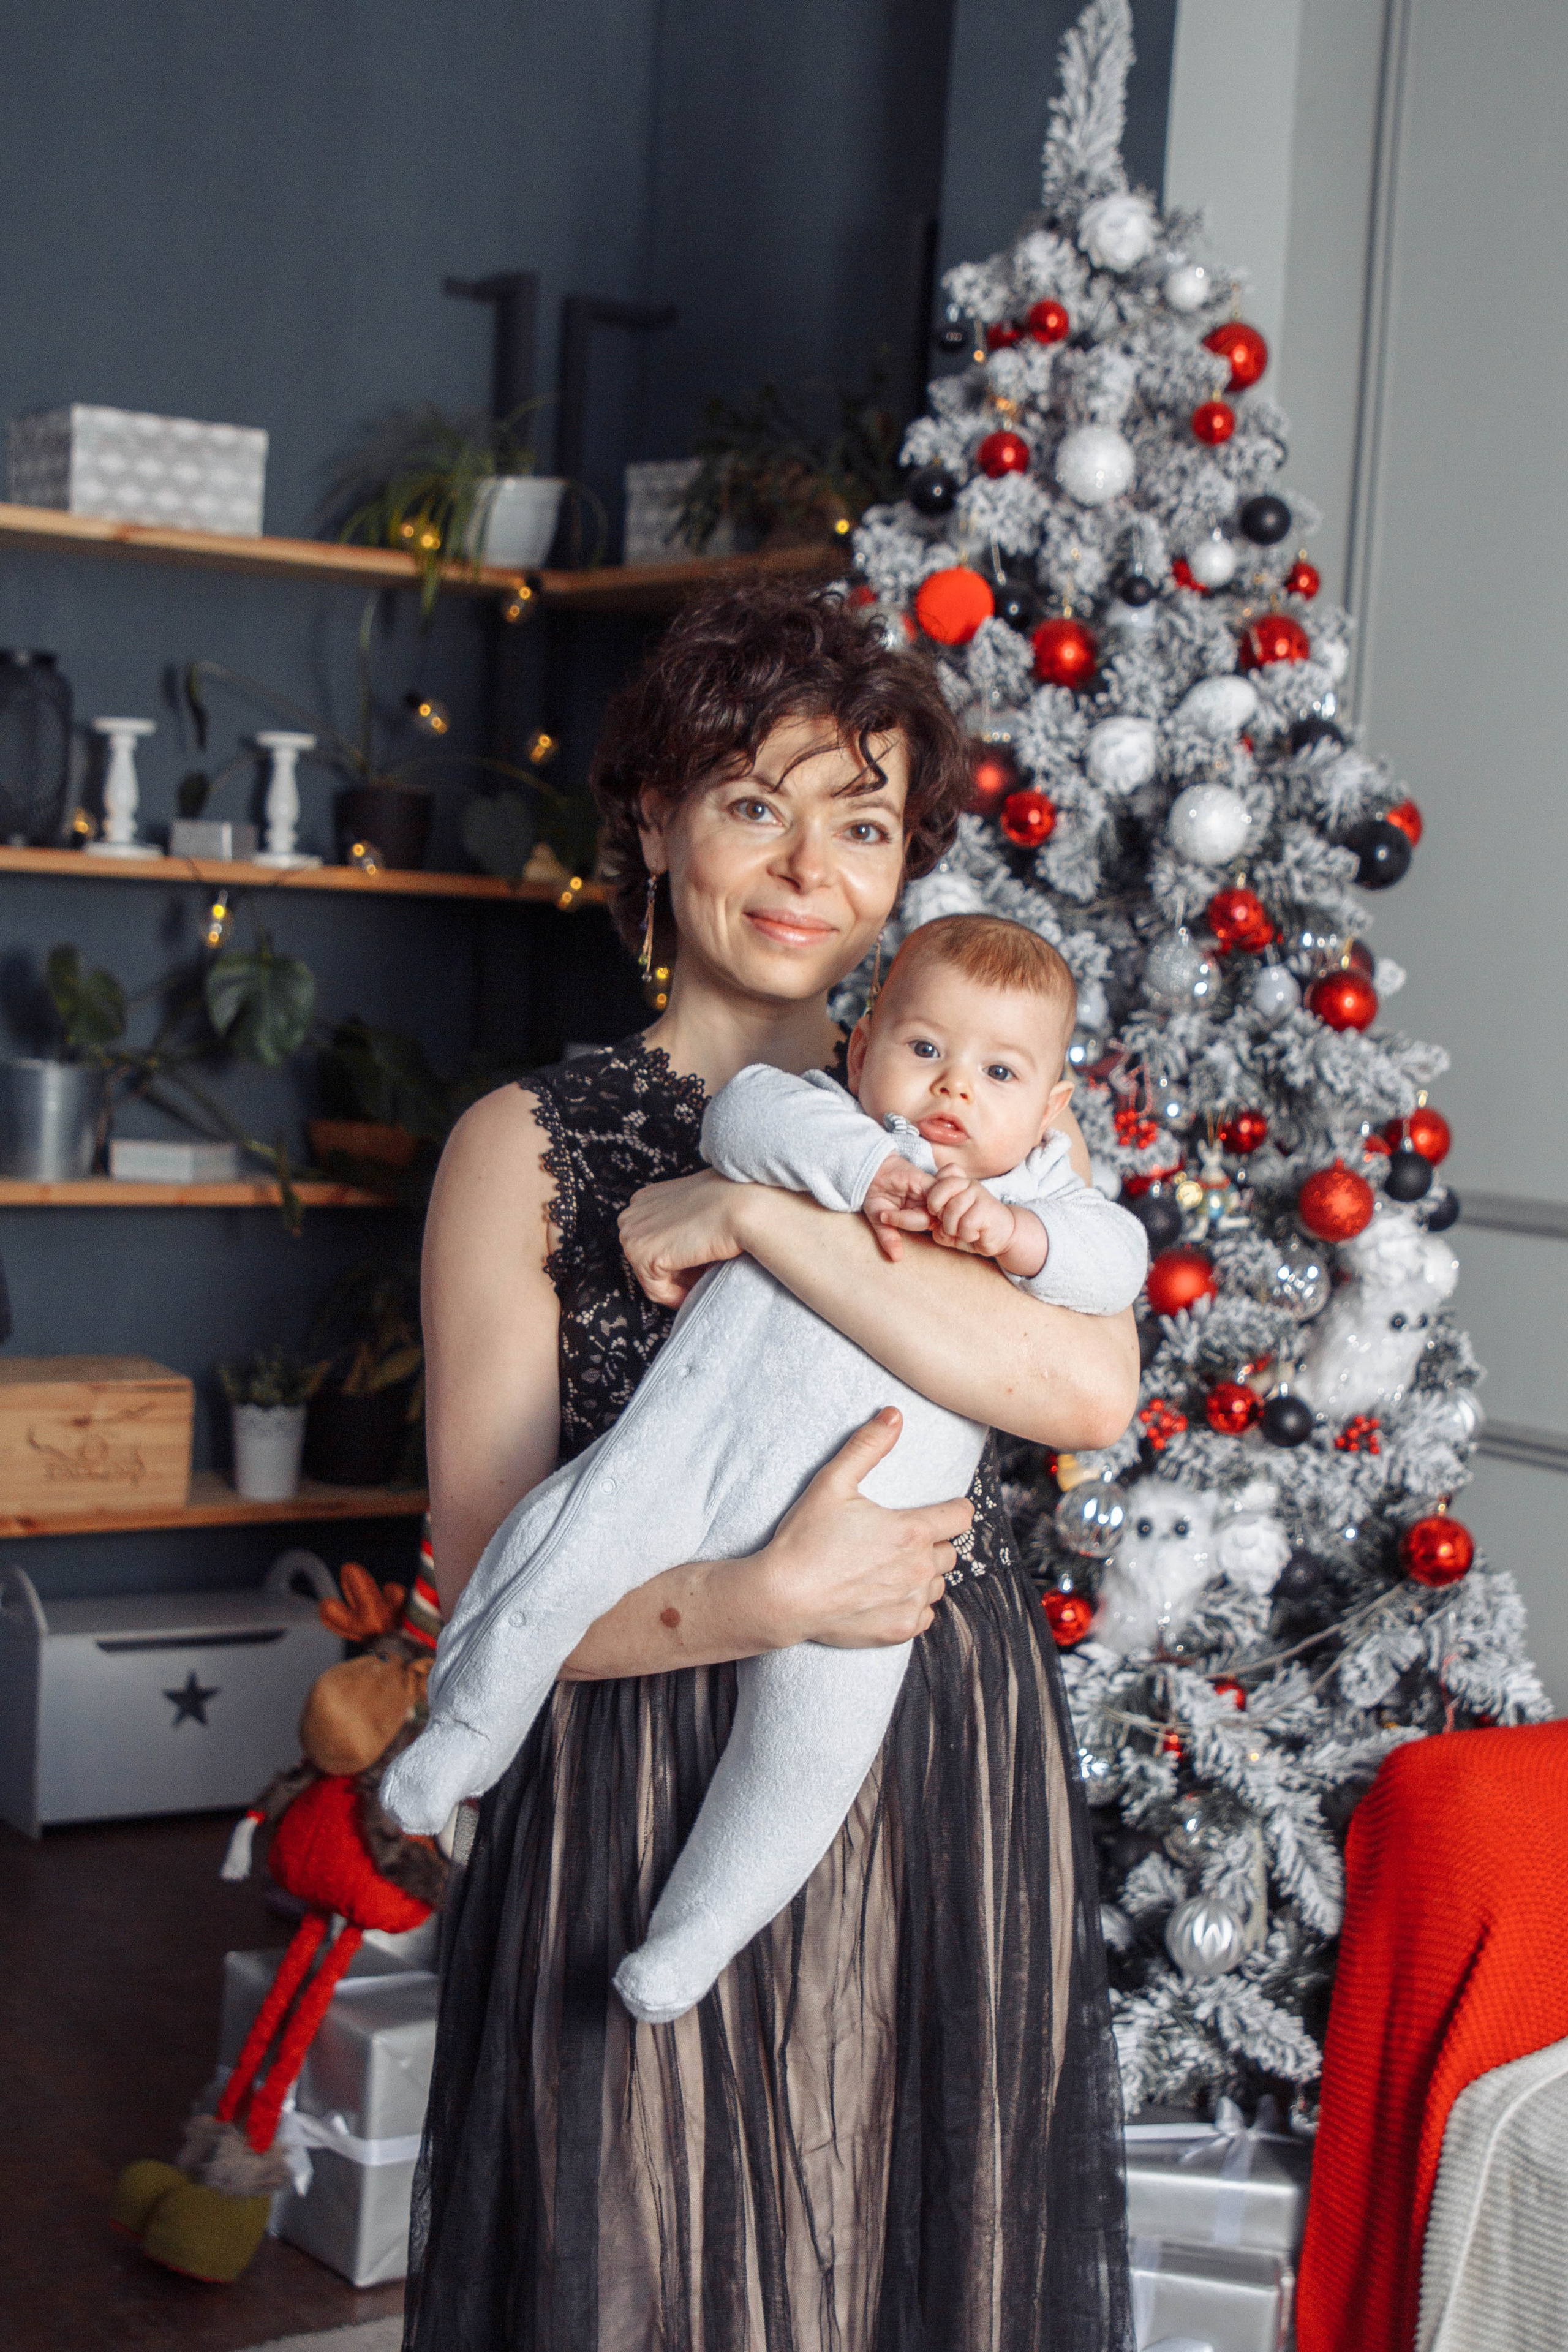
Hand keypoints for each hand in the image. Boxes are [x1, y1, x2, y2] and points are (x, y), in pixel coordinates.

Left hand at [618, 1168, 752, 1304]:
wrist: (742, 1207)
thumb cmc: (728, 1205)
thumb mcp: (694, 1209)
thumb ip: (678, 1227)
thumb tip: (679, 1257)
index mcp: (643, 1200)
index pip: (650, 1243)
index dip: (673, 1260)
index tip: (695, 1269)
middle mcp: (631, 1214)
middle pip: (646, 1261)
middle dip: (673, 1273)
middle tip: (702, 1277)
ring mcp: (632, 1235)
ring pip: (650, 1278)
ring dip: (677, 1285)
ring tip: (704, 1279)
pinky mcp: (642, 1255)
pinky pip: (656, 1290)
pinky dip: (676, 1296)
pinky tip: (697, 1290)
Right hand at [753, 1408, 972, 1649]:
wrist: (781, 1596)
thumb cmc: (804, 1538)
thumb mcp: (832, 1483)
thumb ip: (867, 1446)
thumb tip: (894, 1414)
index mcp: (911, 1532)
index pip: (961, 1516)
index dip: (952, 1509)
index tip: (940, 1510)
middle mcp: (919, 1570)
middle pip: (949, 1551)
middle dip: (931, 1542)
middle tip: (898, 1538)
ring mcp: (911, 1603)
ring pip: (938, 1583)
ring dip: (923, 1574)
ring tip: (889, 1566)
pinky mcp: (900, 1630)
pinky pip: (925, 1615)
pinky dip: (912, 1604)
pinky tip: (886, 1593)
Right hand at [860, 1155, 933, 1261]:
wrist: (872, 1172)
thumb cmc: (877, 1197)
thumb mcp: (879, 1221)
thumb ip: (889, 1238)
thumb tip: (896, 1259)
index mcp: (922, 1218)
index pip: (931, 1229)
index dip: (916, 1227)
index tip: (888, 1220)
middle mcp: (930, 1207)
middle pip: (936, 1220)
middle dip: (910, 1219)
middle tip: (886, 1213)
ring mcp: (931, 1193)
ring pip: (939, 1207)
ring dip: (919, 1206)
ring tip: (894, 1204)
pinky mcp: (928, 1180)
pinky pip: (939, 1189)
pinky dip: (926, 1192)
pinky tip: (907, 1189)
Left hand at [922, 1167, 1018, 1258]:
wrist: (1004, 1236)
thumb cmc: (973, 1229)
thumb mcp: (949, 1226)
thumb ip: (936, 1223)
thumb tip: (934, 1227)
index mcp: (959, 1183)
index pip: (943, 1173)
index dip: (934, 1193)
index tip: (937, 1210)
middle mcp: (969, 1184)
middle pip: (941, 1190)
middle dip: (938, 1211)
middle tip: (946, 1223)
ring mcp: (979, 1194)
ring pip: (952, 1209)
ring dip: (952, 1228)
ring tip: (961, 1232)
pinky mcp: (987, 1208)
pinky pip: (966, 1223)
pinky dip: (966, 1235)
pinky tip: (974, 1235)